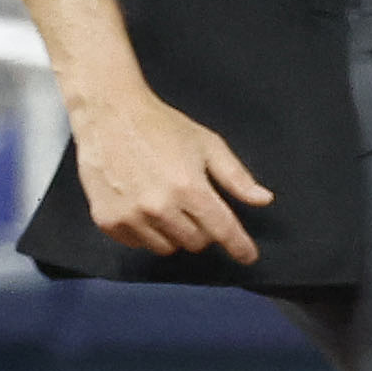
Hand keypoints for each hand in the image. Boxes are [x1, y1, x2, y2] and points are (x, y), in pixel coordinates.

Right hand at [70, 89, 269, 261]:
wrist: (108, 114)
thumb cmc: (159, 126)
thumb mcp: (207, 145)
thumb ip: (236, 177)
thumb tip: (264, 200)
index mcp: (188, 188)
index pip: (223, 230)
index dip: (240, 246)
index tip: (247, 256)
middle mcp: (159, 207)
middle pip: (196, 242)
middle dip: (202, 228)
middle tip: (193, 204)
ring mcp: (130, 216)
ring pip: (168, 248)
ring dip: (174, 233)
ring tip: (165, 202)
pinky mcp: (108, 221)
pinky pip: (138, 244)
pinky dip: (146, 232)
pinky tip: (142, 206)